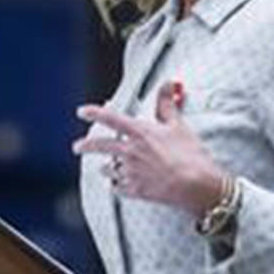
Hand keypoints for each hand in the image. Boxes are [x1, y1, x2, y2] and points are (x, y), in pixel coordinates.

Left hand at [73, 81, 225, 216]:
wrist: (197, 186)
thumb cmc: (190, 154)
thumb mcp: (178, 125)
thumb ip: (167, 104)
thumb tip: (168, 83)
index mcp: (140, 133)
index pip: (110, 118)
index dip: (93, 113)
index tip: (81, 112)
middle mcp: (130, 152)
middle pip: (99, 146)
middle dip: (84, 146)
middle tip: (77, 147)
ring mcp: (131, 172)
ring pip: (108, 169)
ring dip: (107, 167)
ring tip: (107, 167)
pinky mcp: (135, 191)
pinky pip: (118, 188)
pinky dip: (118, 186)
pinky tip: (119, 185)